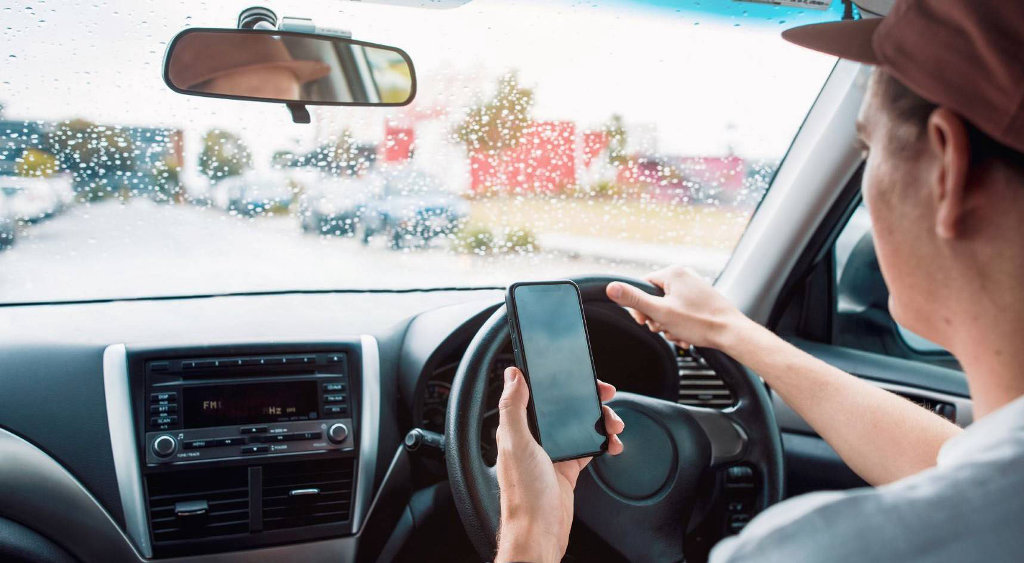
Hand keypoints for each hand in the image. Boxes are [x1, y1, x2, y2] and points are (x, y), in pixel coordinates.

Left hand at [494, 367, 623, 562]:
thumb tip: (513, 375)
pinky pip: (589, 447)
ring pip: (581, 425)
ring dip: (601, 421)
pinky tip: (612, 444)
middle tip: (607, 396)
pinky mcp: (567, 468)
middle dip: (588, 399)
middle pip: (565, 408)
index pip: (539, 394)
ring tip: (614, 425)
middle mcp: (534, 438)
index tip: (579, 375)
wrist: (539, 533)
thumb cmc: (524, 494)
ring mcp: (552, 453)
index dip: (560, 382)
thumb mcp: (516, 443)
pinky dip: (604, 443)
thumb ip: (513, 407)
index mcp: (518, 428)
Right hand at [605, 265, 752, 350]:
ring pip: (668, 308)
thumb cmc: (700, 322)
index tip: (645, 320)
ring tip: (678, 333)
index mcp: (674, 272)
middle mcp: (684, 276)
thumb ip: (634, 300)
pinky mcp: (701, 300)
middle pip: (655, 298)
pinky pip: (681, 311)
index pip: (642, 285)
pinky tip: (685, 335)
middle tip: (664, 328)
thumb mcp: (661, 312)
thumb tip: (611, 287)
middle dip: (656, 318)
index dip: (640, 306)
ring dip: (668, 324)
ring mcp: (694, 287)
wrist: (731, 334)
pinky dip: (680, 325)